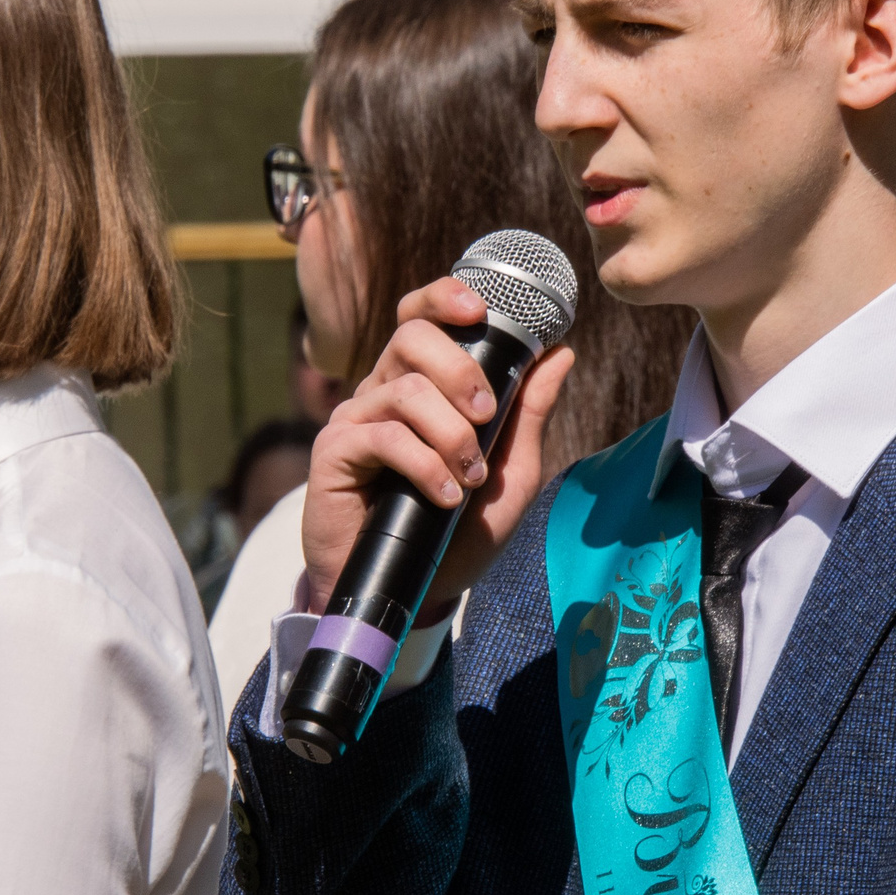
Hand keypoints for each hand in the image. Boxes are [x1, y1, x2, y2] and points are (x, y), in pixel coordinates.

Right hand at [301, 277, 574, 614]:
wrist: (414, 596)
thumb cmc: (457, 535)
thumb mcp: (510, 475)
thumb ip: (531, 413)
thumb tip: (561, 352)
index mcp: (422, 385)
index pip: (422, 317)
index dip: (444, 298)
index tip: (479, 308)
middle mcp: (383, 392)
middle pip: (411, 336)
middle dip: (460, 369)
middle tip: (487, 416)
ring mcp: (355, 420)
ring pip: (404, 389)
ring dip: (450, 433)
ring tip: (469, 478)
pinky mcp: (334, 454)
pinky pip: (382, 435)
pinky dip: (424, 464)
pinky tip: (443, 496)